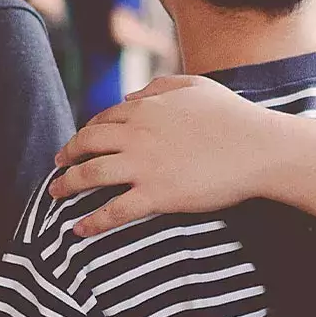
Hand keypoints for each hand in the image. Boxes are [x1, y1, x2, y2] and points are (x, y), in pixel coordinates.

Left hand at [51, 75, 291, 236]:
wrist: (259, 148)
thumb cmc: (234, 116)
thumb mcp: (196, 86)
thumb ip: (160, 87)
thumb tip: (131, 95)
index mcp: (146, 108)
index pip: (103, 119)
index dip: (86, 132)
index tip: (80, 143)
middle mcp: (137, 134)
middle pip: (87, 144)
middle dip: (67, 156)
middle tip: (58, 167)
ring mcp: (144, 165)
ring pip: (90, 175)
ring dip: (67, 186)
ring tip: (55, 195)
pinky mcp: (156, 195)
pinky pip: (114, 211)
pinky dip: (92, 222)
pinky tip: (79, 230)